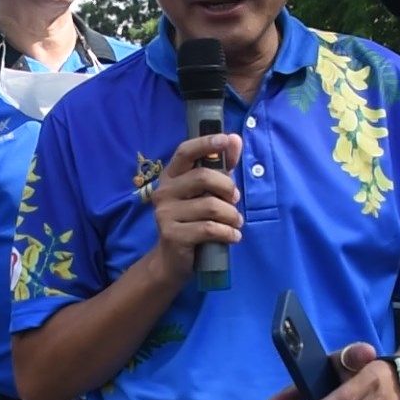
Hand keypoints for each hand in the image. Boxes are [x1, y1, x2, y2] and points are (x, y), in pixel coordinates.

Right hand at [146, 134, 244, 283]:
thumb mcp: (206, 192)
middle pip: (203, 177)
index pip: (185, 152)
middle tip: (235, 199)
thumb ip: (221, 167)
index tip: (226, 139)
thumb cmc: (193, 220)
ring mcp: (165, 213)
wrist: (172, 259)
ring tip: (235, 222)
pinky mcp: (172, 234)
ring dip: (232, 215)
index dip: (205, 143)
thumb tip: (235, 139)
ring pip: (211, 206)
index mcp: (171, 176)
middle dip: (228, 187)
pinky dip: (228, 232)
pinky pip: (209, 229)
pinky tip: (233, 236)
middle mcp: (164, 191)